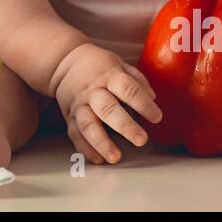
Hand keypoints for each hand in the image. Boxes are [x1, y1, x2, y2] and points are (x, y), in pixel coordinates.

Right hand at [49, 43, 161, 164]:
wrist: (64, 63)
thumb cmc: (98, 66)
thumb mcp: (119, 63)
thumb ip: (137, 80)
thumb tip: (153, 97)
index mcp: (109, 76)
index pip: (127, 88)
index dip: (143, 103)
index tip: (157, 117)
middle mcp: (93, 91)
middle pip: (107, 109)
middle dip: (125, 126)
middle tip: (141, 140)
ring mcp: (79, 105)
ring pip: (88, 125)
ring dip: (102, 142)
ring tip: (116, 157)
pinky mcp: (69, 116)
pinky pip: (75, 134)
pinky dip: (85, 148)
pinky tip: (98, 159)